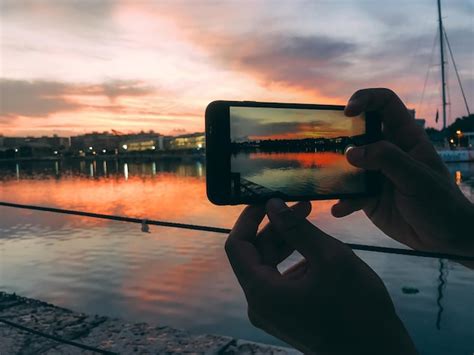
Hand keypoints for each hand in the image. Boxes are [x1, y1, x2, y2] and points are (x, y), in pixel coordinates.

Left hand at [226, 199, 416, 354]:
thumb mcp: (329, 258)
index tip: (266, 200)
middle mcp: (259, 305)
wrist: (378, 353)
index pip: (237, 246)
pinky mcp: (286, 316)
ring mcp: (272, 313)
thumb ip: (297, 228)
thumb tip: (272, 204)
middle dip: (276, 227)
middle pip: (254, 255)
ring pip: (269, 267)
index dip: (248, 219)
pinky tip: (316, 251)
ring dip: (287, 242)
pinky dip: (293, 261)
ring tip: (310, 223)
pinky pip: (280, 281)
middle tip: (302, 206)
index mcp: (262, 293)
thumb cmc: (358, 308)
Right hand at [332, 88, 473, 255]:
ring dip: (335, 171)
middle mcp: (387, 152)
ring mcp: (375, 174)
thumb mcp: (417, 177)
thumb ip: (387, 160)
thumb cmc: (440, 202)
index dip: (366, 99)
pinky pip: (348, 194)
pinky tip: (339, 209)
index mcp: (405, 138)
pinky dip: (342, 201)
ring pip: (347, 164)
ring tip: (325, 179)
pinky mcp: (367, 196)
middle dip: (340, 135)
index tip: (348, 112)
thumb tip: (351, 152)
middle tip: (324, 145)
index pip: (385, 104)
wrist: (443, 238)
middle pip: (358, 131)